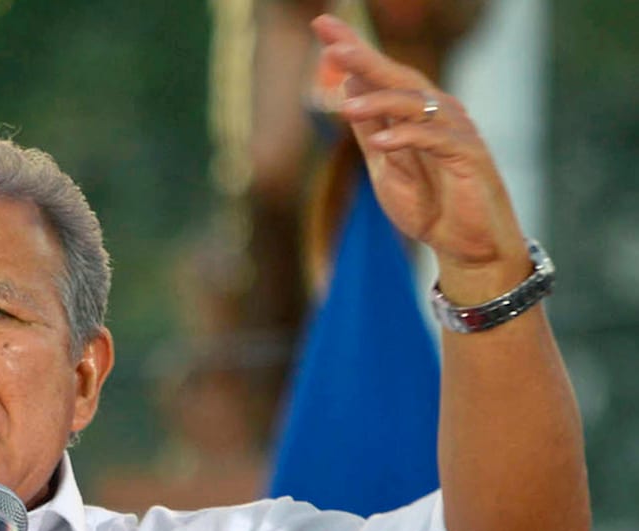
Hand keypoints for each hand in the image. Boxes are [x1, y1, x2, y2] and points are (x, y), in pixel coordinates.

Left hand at [312, 14, 529, 293]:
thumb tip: (348, 89)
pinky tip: (382, 143)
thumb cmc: (428, 204)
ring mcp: (456, 131)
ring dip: (381, 102)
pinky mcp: (469, 155)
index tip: (321, 24)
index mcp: (416, 111)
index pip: (381, 73)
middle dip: (367, 58)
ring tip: (345, 106)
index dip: (354, 48)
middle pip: (399, 77)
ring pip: (417, 104)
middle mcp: (439, 112)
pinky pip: (436, 139)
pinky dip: (408, 138)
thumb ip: (370, 129)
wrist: (465, 245)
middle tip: (334, 46)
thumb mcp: (385, 166)